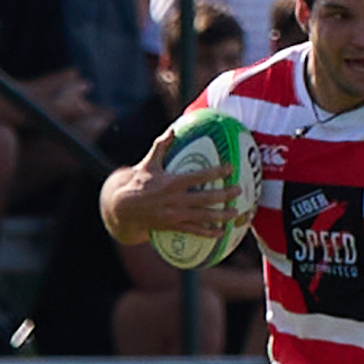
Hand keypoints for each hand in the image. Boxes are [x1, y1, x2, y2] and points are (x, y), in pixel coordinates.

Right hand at [116, 126, 246, 238]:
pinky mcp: (174, 226)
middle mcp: (177, 199)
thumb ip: (161, 146)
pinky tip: (220, 233)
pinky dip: (208, 233)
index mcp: (173, 182)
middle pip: (207, 198)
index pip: (200, 176)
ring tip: (236, 212)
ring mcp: (176, 214)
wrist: (124, 208)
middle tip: (239, 190)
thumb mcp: (149, 163)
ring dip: (222, 215)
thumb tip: (172, 129)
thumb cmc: (138, 183)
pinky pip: (194, 230)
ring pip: (204, 216)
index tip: (230, 167)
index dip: (217, 172)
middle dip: (225, 194)